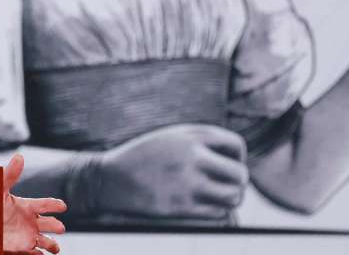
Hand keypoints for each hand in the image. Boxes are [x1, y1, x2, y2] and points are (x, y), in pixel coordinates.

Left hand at [2, 153, 66, 253]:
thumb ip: (10, 175)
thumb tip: (20, 156)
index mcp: (27, 206)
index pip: (45, 205)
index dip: (55, 204)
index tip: (63, 205)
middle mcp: (30, 222)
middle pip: (51, 224)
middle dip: (57, 226)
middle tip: (60, 227)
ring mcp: (27, 236)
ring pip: (47, 241)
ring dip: (52, 244)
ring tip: (54, 246)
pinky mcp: (21, 248)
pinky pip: (34, 253)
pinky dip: (38, 254)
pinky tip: (39, 253)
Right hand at [94, 124, 248, 218]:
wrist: (108, 178)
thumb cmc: (142, 158)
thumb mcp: (169, 137)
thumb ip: (200, 141)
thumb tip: (237, 158)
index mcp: (190, 136)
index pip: (236, 145)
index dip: (238, 158)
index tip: (226, 165)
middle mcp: (192, 157)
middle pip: (240, 174)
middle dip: (237, 183)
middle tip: (226, 186)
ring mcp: (187, 182)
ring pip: (234, 196)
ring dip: (230, 199)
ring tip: (218, 198)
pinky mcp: (181, 206)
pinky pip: (218, 213)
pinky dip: (216, 212)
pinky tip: (203, 206)